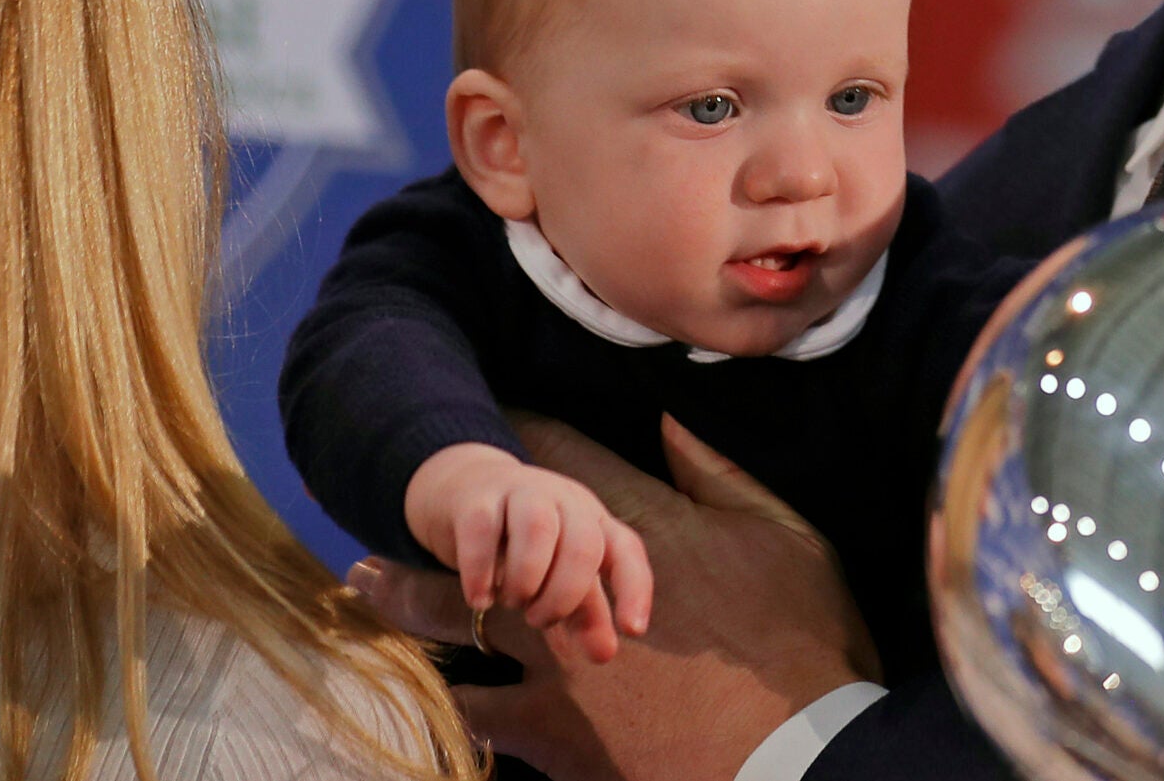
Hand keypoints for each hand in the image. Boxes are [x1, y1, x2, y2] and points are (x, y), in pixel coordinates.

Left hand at [352, 414, 881, 780]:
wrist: (790, 751)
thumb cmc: (798, 637)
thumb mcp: (783, 535)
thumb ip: (717, 473)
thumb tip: (671, 420)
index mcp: (640, 534)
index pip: (565, 469)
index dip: (523, 435)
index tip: (494, 416)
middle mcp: (578, 591)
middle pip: (483, 547)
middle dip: (432, 527)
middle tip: (392, 509)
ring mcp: (556, 664)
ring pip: (459, 626)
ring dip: (408, 605)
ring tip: (366, 589)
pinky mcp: (550, 730)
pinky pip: (476, 709)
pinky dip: (451, 696)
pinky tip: (430, 691)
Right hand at [404, 442, 652, 662]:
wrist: (469, 490)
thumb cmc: (526, 543)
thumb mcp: (560, 574)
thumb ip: (585, 614)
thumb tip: (605, 654)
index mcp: (594, 521)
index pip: (626, 551)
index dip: (635, 590)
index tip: (632, 630)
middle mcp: (566, 501)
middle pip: (583, 546)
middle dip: (564, 596)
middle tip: (538, 619)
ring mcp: (523, 493)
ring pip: (537, 529)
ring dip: (526, 580)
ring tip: (512, 603)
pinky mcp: (479, 499)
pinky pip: (483, 530)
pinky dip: (481, 572)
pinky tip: (479, 599)